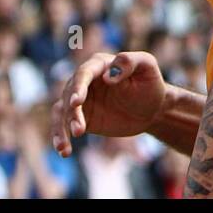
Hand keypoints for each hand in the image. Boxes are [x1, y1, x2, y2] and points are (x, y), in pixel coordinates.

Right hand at [51, 51, 167, 156]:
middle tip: (79, 130)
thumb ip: (130, 62)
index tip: (76, 103)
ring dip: (61, 127)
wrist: (152, 109)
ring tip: (64, 147)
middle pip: (70, 94)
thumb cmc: (150, 84)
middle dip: (71, 112)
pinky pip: (64, 125)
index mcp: (99, 64)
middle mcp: (85, 80)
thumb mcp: (147, 67)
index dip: (78, 87)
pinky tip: (63, 151)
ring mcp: (81, 99)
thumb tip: (108, 75)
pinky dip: (61, 136)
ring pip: (62, 110)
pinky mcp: (80, 117)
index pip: (84, 74)